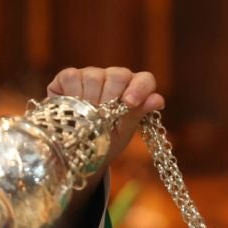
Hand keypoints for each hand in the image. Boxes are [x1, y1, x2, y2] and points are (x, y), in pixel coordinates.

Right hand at [44, 66, 163, 176]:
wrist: (75, 152)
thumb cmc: (104, 142)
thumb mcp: (121, 133)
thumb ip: (137, 115)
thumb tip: (158, 100)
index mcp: (133, 91)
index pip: (145, 80)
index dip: (140, 89)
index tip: (130, 103)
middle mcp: (114, 79)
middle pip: (118, 75)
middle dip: (111, 97)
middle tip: (102, 116)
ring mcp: (91, 75)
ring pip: (94, 76)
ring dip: (89, 99)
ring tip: (85, 117)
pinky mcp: (69, 77)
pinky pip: (72, 77)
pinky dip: (72, 93)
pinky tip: (72, 108)